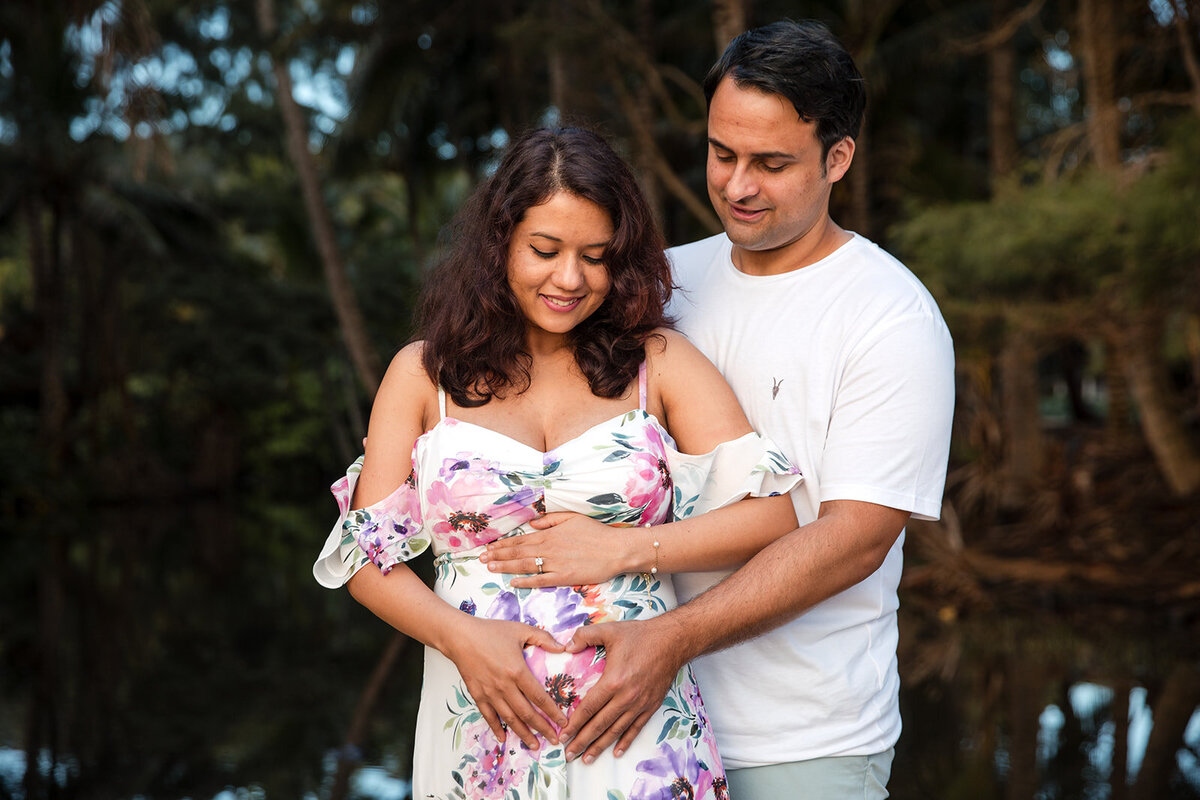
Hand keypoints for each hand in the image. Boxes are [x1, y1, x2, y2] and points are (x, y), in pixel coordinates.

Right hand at [442, 615, 568, 748]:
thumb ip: (543, 638)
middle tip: (554, 739)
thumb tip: (563, 647)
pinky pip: (488, 716)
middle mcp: (505, 686)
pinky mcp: (477, 694)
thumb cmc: (490, 631)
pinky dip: (496, 728)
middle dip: (542, 728)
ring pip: (509, 718)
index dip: (553, 712)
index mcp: (517, 671)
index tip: (563, 722)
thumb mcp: (520, 630)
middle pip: (527, 713)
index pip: (539, 697)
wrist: (460, 636)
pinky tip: (504, 738)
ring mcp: (490, 693)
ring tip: (534, 745)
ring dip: (523, 733)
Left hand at [481, 512, 639, 586]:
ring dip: (505, 566)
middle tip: (481, 559)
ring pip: (524, 565)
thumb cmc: (596, 532)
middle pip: (518, 552)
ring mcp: (555, 563)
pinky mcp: (564, 577)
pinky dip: (525, 581)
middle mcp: (549, 548)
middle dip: (498, 555)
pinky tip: (513, 582)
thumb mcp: (572, 518)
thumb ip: (550, 520)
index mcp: (550, 534)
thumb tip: (531, 522)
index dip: (503, 544)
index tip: (489, 548)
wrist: (616, 549)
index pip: (520, 539)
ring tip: (490, 567)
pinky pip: (540, 580)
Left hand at [559, 617, 687, 762]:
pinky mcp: (651, 706)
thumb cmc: (641, 636)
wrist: (672, 641)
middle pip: (599, 725)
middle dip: (582, 741)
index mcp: (613, 681)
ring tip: (587, 759)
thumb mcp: (609, 630)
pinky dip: (625, 741)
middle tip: (569, 754)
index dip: (574, 724)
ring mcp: (639, 704)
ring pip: (616, 731)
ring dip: (600, 746)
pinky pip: (635, 728)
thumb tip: (566, 646)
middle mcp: (626, 697)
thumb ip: (584, 636)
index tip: (563, 734)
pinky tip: (616, 752)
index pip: (589, 708)